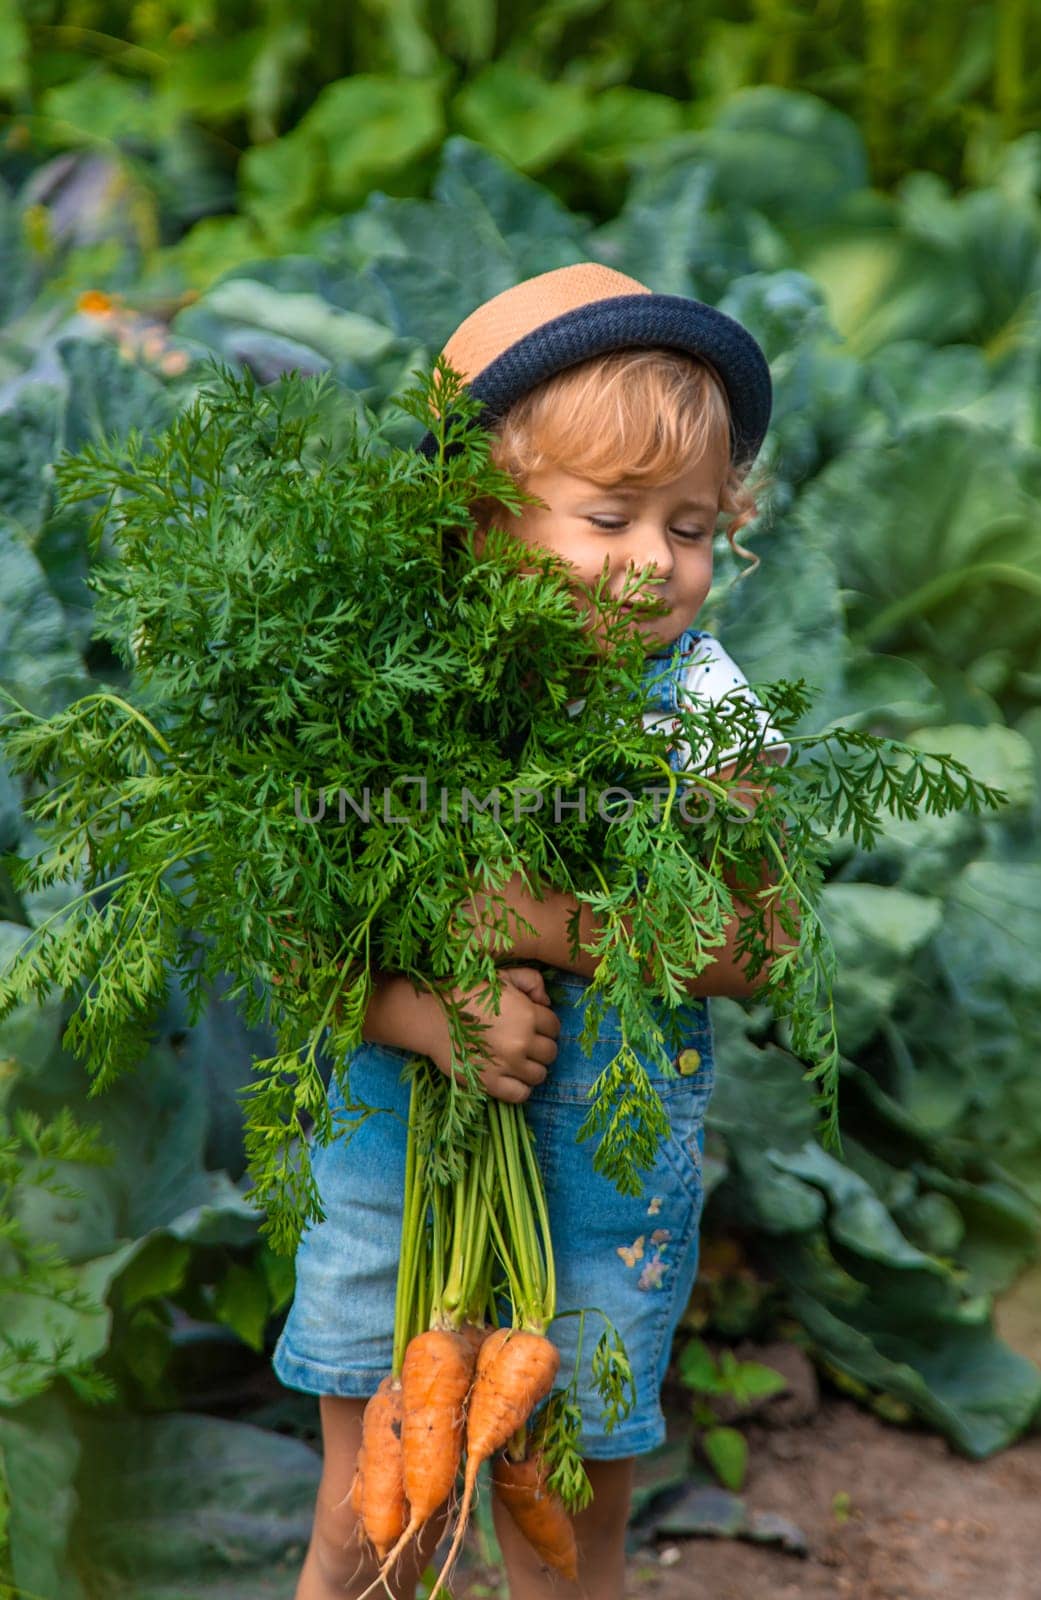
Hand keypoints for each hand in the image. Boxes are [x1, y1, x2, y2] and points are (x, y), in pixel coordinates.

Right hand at [428, 965, 559, 1103]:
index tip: (532, 1026)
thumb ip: (531, 980)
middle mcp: (522, 1041)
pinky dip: (520, 1088)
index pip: (554, 1027)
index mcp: (527, 1014)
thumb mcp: (501, 976)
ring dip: (531, 1068)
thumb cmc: (466, 993)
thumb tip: (546, 1001)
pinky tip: (510, 1077)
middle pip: (550, 1053)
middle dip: (540, 1047)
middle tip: (524, 1043)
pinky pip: (521, 1095)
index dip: (544, 1026)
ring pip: (539, 1075)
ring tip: (517, 1060)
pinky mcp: (490, 1083)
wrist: (430, 1016)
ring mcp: (507, 1065)